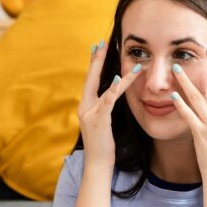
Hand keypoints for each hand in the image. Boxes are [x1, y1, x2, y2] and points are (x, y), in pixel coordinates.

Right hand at [77, 41, 142, 169]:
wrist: (97, 164)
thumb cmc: (103, 146)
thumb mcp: (102, 124)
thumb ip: (103, 109)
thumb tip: (109, 96)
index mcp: (86, 106)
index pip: (90, 80)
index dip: (94, 63)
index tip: (98, 47)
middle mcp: (85, 107)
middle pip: (90, 78)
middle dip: (97, 59)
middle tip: (102, 42)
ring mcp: (90, 114)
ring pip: (102, 87)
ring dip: (112, 72)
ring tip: (122, 58)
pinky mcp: (98, 121)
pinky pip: (107, 101)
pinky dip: (113, 89)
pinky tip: (119, 78)